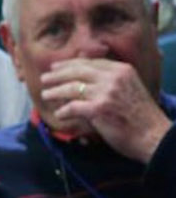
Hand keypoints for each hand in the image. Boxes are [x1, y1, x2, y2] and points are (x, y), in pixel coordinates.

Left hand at [41, 58, 170, 162]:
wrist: (153, 134)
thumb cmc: (140, 115)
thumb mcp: (129, 88)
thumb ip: (110, 80)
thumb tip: (82, 77)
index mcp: (121, 70)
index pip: (89, 62)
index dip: (70, 64)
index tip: (56, 67)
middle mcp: (113, 78)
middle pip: (77, 71)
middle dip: (57, 75)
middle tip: (44, 79)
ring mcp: (106, 93)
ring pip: (71, 88)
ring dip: (55, 92)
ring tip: (45, 95)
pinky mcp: (99, 109)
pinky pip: (72, 107)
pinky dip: (63, 111)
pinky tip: (59, 115)